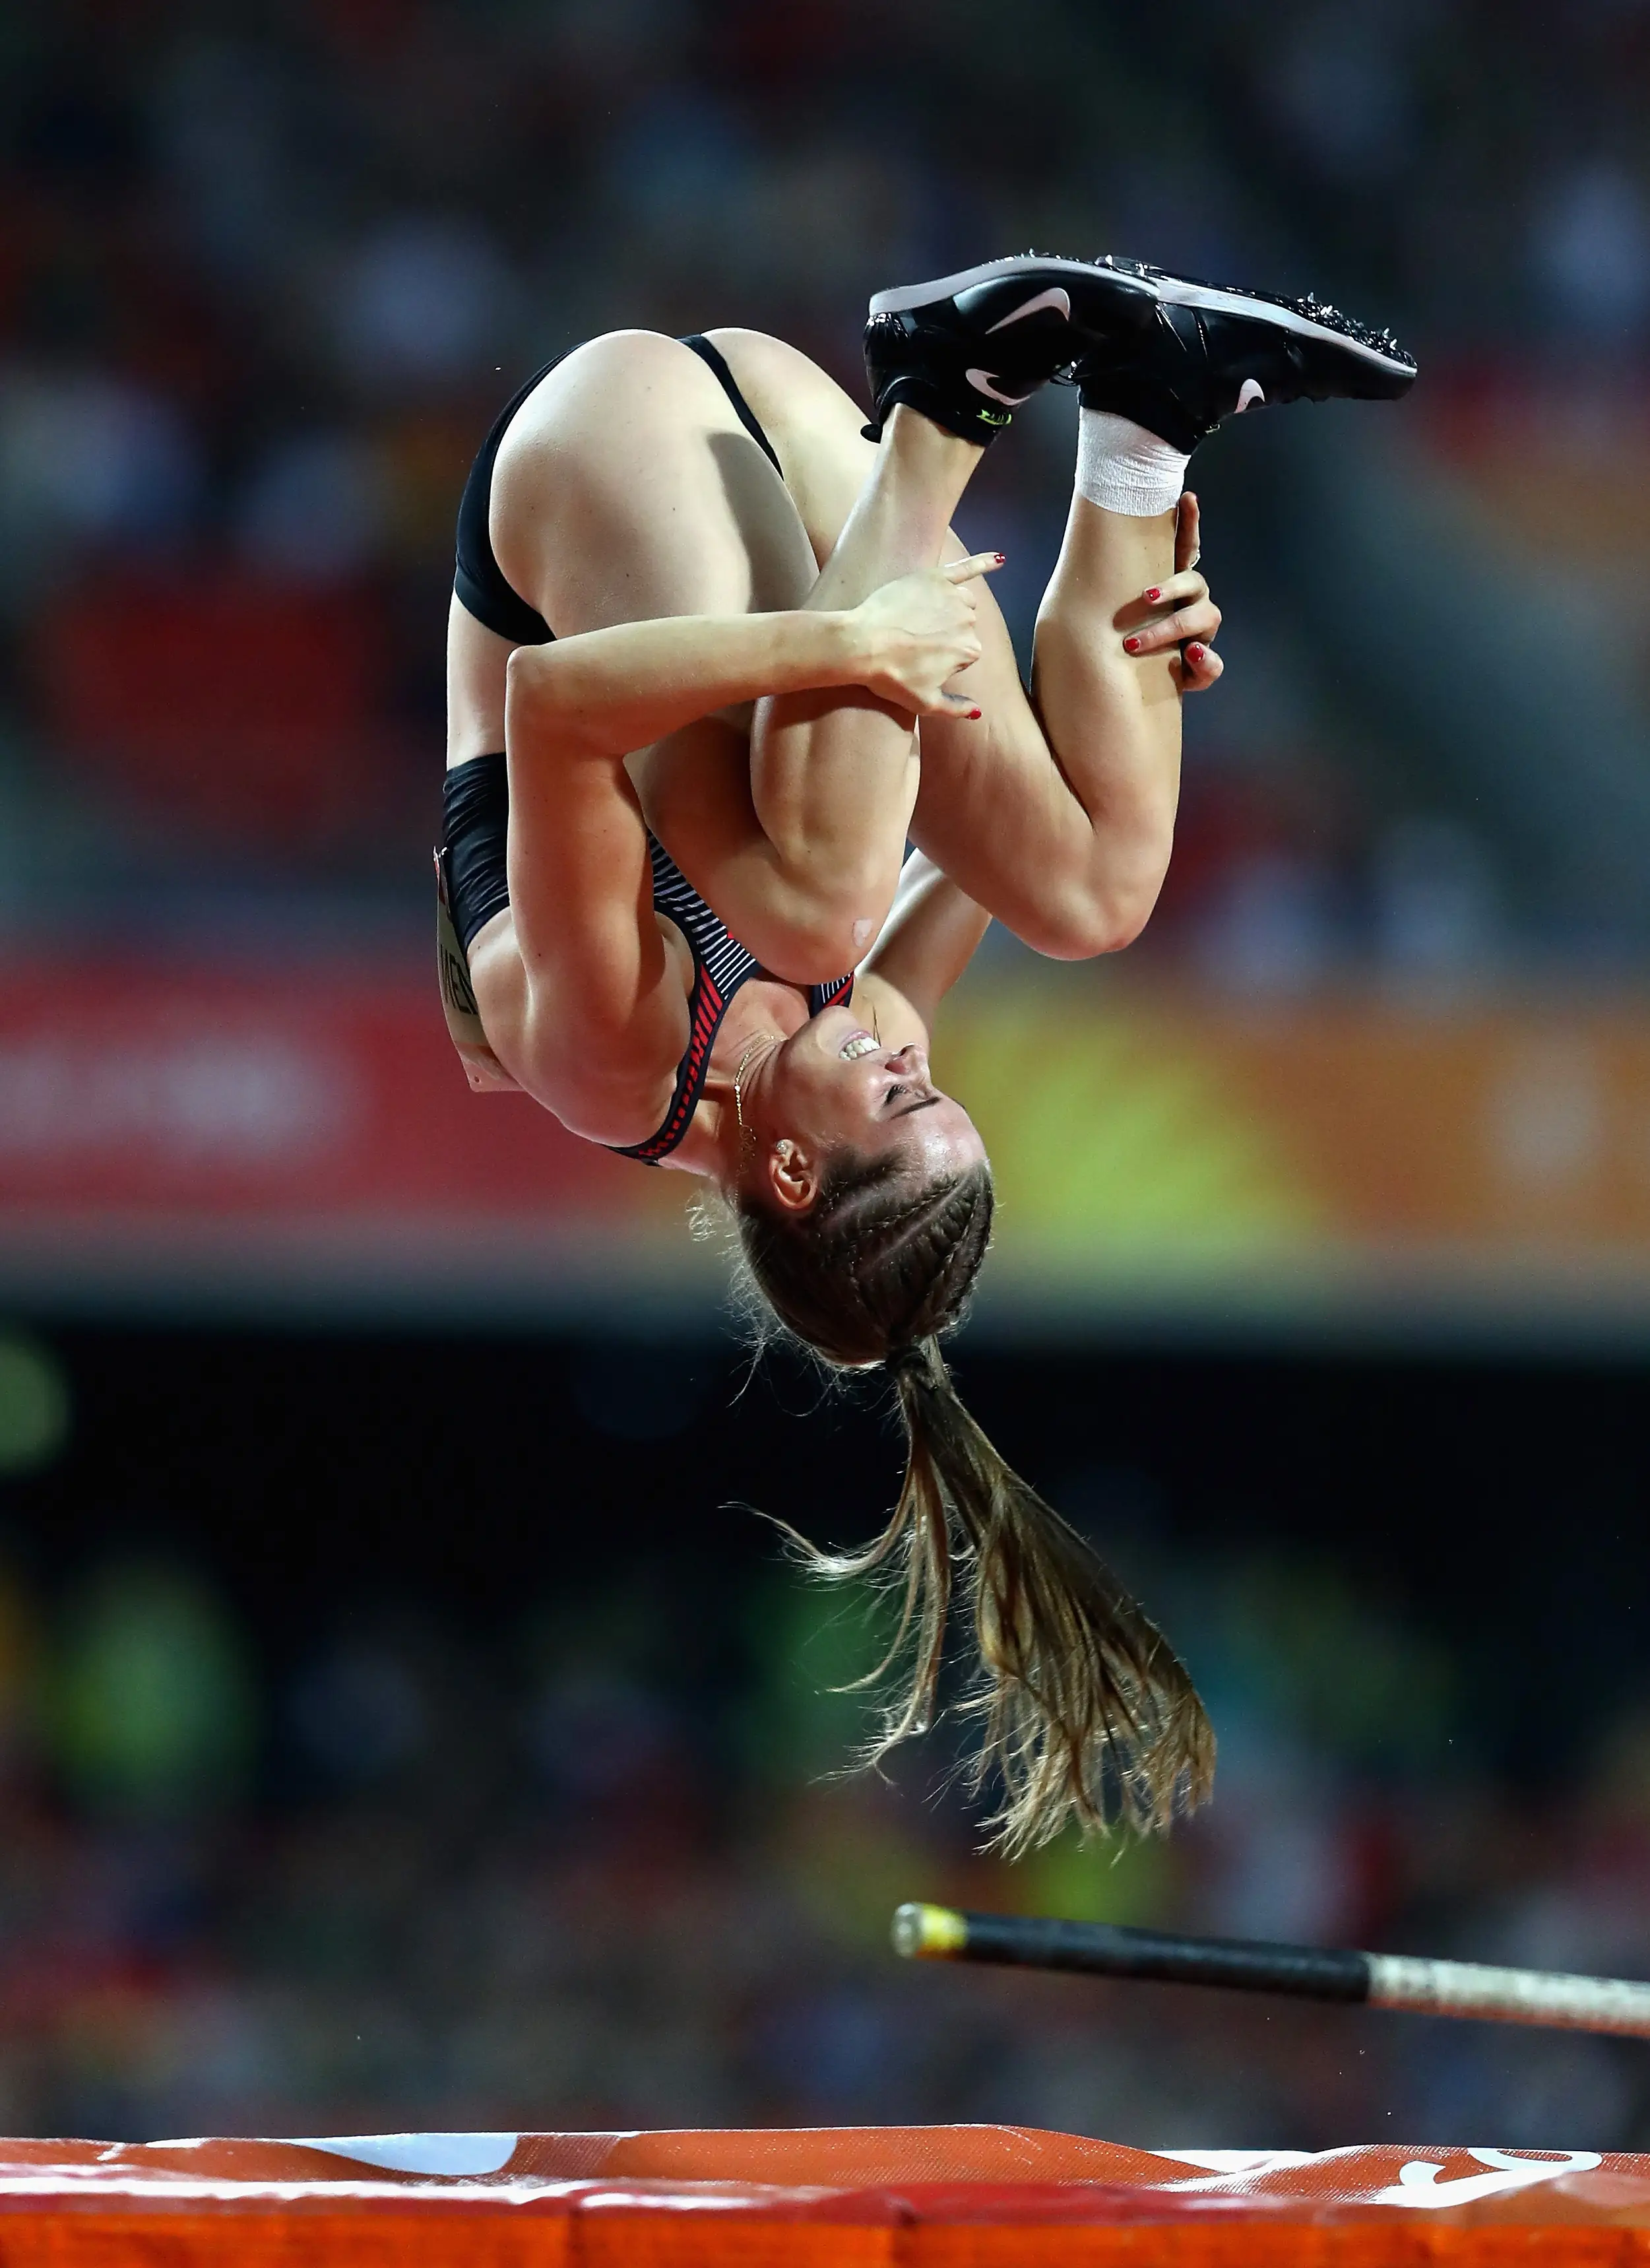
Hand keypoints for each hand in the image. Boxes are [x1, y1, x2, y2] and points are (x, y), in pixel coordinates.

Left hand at [842, 553, 1001, 718]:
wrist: (862, 644)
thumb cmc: (892, 676)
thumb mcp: (924, 702)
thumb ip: (956, 709)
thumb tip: (977, 711)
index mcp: (969, 651)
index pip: (966, 653)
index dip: (944, 658)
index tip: (922, 661)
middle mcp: (967, 621)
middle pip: (965, 626)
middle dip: (947, 633)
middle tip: (916, 641)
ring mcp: (952, 597)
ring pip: (963, 601)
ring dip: (952, 608)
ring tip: (925, 618)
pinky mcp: (935, 578)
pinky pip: (966, 568)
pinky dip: (983, 563)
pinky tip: (999, 559)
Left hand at [1118, 493, 1223, 693]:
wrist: (1123, 687)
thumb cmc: (1116, 645)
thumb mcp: (1110, 613)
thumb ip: (1108, 585)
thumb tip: (1081, 549)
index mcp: (1171, 588)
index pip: (1184, 550)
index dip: (1189, 524)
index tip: (1187, 498)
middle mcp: (1191, 604)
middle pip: (1194, 582)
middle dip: (1170, 587)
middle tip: (1144, 596)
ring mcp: (1200, 634)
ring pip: (1205, 618)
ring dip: (1173, 626)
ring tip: (1139, 642)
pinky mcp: (1201, 666)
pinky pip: (1212, 662)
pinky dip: (1205, 660)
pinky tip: (1190, 656)